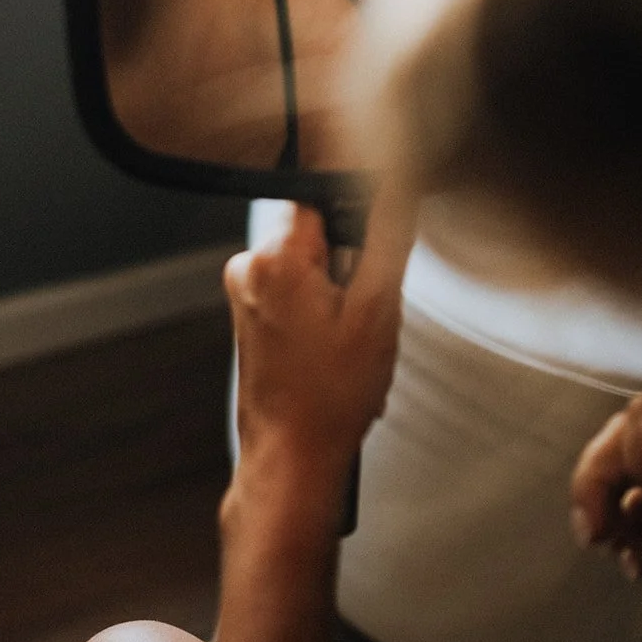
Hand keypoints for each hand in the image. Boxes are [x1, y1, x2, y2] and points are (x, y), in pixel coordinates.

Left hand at [223, 193, 411, 494]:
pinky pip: (296, 289)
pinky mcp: (250, 314)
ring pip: (311, 263)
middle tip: (361, 311)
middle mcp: (249, 267)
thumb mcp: (377, 310)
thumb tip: (396, 185)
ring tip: (346, 338)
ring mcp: (245, 292)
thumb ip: (387, 237)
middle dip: (350, 264)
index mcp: (276, 257)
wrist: (293, 456)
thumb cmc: (328, 397)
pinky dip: (321, 311)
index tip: (370, 252)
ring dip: (337, 292)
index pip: (324, 195)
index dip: (358, 218)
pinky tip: (330, 349)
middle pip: (318, 232)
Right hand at [570, 393, 641, 641]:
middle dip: (602, 481)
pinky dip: (627, 532)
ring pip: (633, 476)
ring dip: (609, 509)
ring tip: (608, 550)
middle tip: (590, 532)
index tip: (604, 502)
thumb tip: (638, 425)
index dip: (617, 450)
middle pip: (635, 442)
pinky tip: (635, 566)